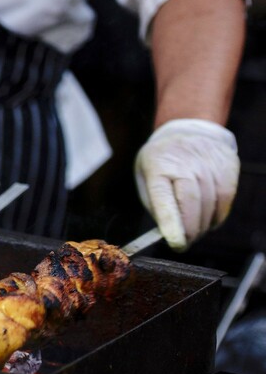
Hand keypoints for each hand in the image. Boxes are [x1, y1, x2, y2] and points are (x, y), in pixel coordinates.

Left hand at [134, 119, 239, 250]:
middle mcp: (184, 162)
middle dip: (189, 230)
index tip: (175, 242)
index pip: (163, 197)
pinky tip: (209, 220)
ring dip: (203, 225)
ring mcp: (208, 163)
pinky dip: (218, 215)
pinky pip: (226, 199)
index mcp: (157, 165)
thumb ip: (155, 204)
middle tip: (184, 243)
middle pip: (191, 203)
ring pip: (210, 204)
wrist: (188, 130)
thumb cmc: (162, 161)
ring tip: (195, 231)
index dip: (170, 221)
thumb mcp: (146, 176)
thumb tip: (168, 233)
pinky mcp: (227, 166)